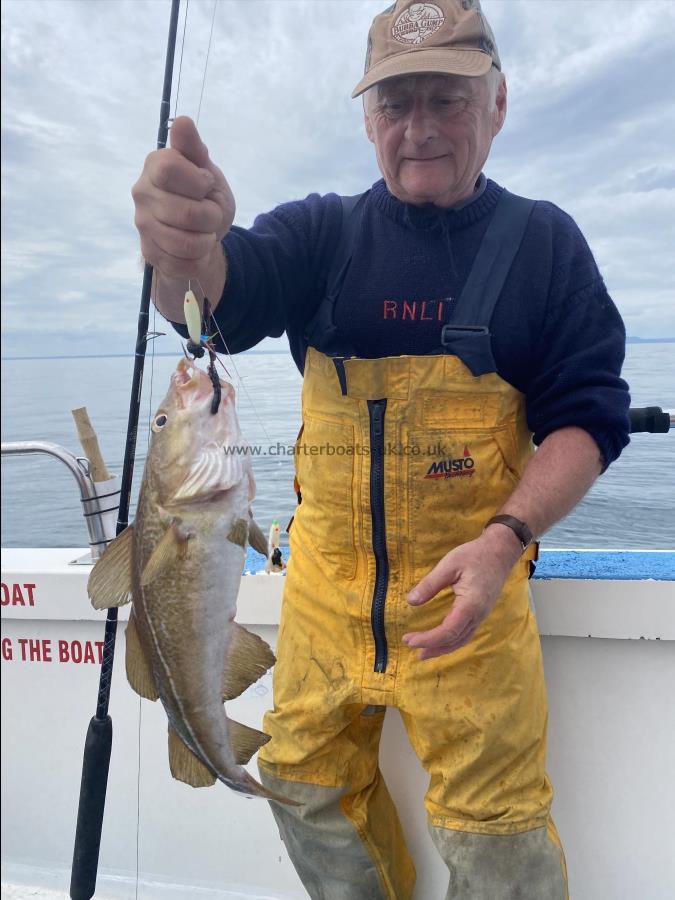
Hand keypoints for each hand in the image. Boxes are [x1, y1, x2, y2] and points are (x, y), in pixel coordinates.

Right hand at [132, 116, 234, 281]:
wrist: (202, 236)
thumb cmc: (204, 197)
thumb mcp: (206, 170)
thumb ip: (193, 149)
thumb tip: (182, 121)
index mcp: (154, 166)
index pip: (170, 169)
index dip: (198, 181)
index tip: (205, 184)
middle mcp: (142, 194)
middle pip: (186, 213)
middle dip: (211, 217)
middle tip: (210, 213)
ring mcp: (143, 226)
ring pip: (186, 243)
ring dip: (206, 240)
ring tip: (204, 232)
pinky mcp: (150, 253)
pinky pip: (184, 263)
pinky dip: (200, 259)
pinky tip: (196, 249)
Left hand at [402, 529, 521, 659]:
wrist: (499, 552)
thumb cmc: (475, 556)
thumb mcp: (449, 564)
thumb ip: (430, 584)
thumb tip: (411, 601)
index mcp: (470, 605)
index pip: (448, 631)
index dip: (428, 639)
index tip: (409, 639)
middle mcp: (478, 615)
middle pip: (454, 640)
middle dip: (432, 647)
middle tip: (410, 646)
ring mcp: (481, 615)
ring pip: (462, 640)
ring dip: (442, 648)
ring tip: (423, 652)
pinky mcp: (481, 613)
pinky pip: (466, 633)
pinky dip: (452, 641)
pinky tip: (440, 641)